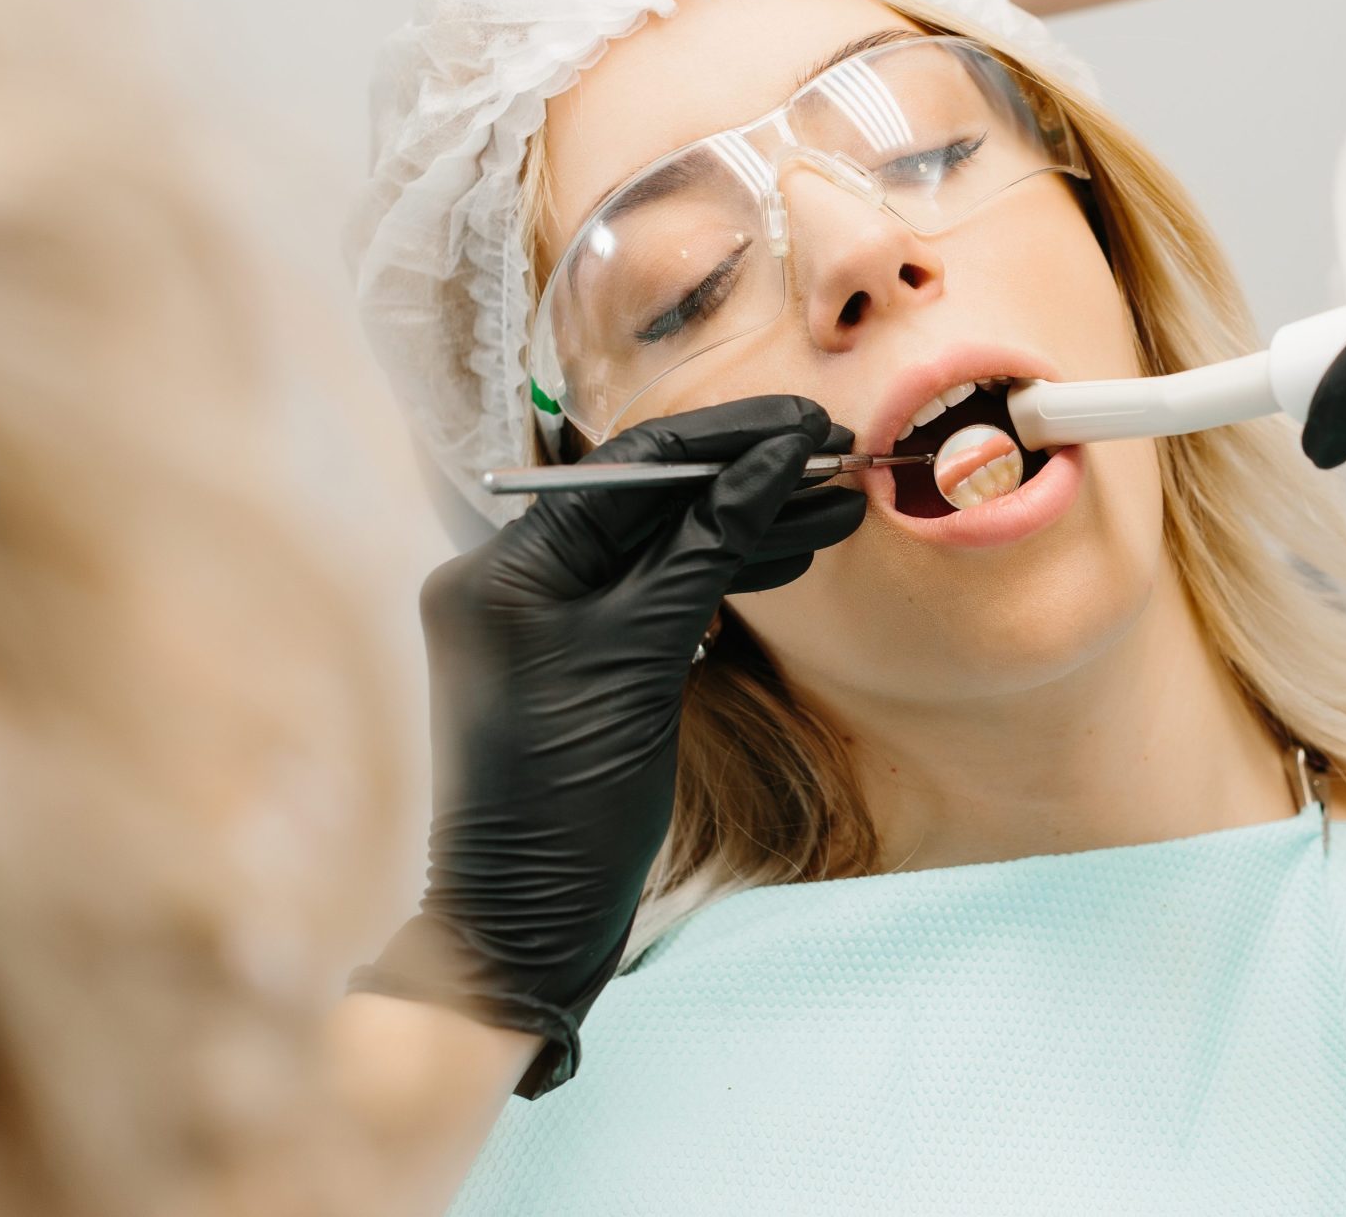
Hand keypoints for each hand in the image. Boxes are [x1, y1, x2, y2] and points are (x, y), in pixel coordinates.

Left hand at [352, 395, 862, 1094]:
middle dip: (747, 479)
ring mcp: (548, 620)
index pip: (630, 469)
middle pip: (650, 501)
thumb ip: (704, 549)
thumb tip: (774, 460)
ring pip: (664, 548)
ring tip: (838, 509)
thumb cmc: (565, 798)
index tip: (809, 424)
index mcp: (506, 565)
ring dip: (749, 526)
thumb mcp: (642, 658)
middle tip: (839, 459)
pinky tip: (791, 556)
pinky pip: (658, 595)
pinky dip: (722, 576)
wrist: (528, 921)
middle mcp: (516, 578)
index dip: (728, 441)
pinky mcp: (583, 659)